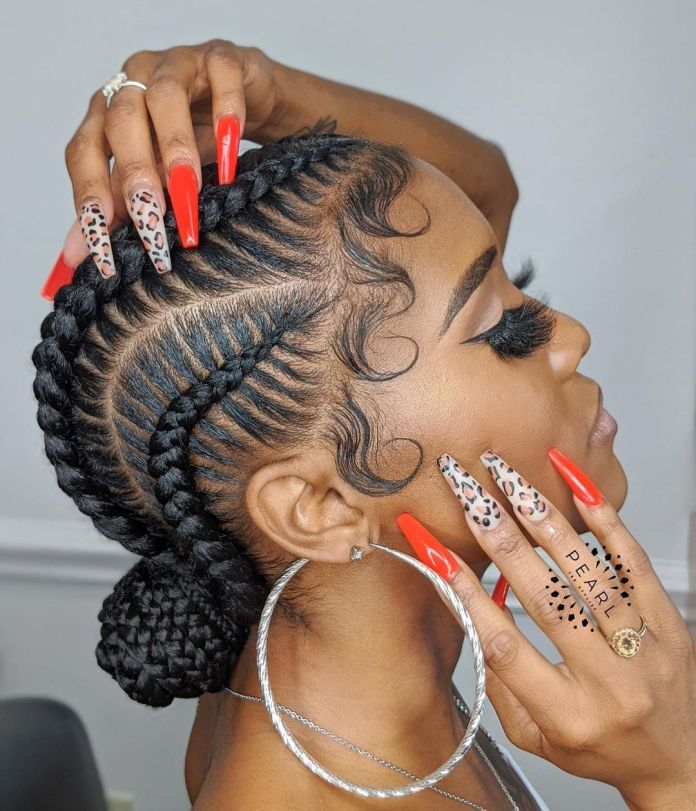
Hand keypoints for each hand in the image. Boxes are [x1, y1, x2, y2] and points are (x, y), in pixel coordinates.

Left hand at [44, 40, 279, 294]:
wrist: (249, 100)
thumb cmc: (197, 137)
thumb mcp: (157, 178)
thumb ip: (120, 210)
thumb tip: (81, 253)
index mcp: (108, 113)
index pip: (85, 151)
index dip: (90, 193)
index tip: (103, 238)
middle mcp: (134, 82)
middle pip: (120, 122)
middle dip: (134, 175)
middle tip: (151, 220)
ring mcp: (176, 64)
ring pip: (164, 96)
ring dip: (174, 146)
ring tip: (190, 189)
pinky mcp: (221, 58)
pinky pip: (220, 79)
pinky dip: (226, 116)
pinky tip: (230, 156)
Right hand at [397, 447, 695, 809]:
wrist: (682, 761)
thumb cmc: (603, 749)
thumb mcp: (539, 740)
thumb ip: (500, 686)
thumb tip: (469, 611)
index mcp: (568, 716)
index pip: (505, 646)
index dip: (464, 594)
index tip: (433, 550)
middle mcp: (610, 681)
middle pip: (546, 599)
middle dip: (498, 537)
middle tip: (466, 491)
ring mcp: (646, 647)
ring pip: (589, 574)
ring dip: (542, 519)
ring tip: (508, 478)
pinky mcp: (670, 620)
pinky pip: (635, 561)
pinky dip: (603, 518)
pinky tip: (575, 484)